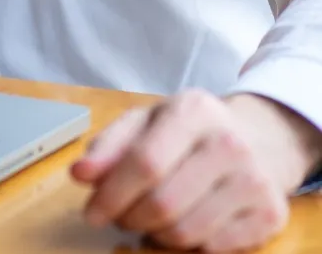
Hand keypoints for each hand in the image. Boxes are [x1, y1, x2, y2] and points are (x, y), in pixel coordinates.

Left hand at [70, 89, 320, 250]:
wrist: (259, 137)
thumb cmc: (190, 131)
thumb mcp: (147, 121)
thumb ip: (109, 145)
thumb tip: (80, 175)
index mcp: (193, 111)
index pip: (145, 162)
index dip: (112, 194)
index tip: (92, 212)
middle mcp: (229, 142)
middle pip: (164, 203)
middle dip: (131, 217)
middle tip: (122, 215)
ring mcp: (254, 180)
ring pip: (186, 232)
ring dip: (156, 234)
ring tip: (151, 218)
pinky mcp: (270, 214)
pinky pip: (214, 248)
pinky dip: (188, 245)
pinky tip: (184, 222)